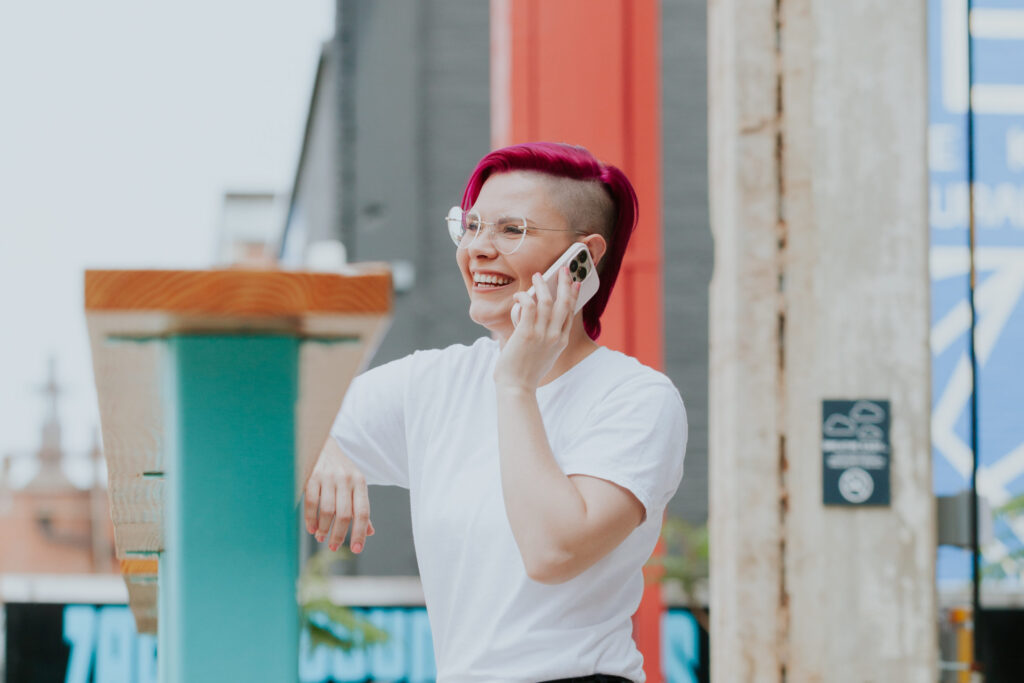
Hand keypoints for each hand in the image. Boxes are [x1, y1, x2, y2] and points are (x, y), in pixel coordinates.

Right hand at [304, 438, 374, 552]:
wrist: (320, 443)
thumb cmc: (339, 469)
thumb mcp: (354, 484)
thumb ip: (360, 507)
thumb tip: (369, 532)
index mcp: (360, 482)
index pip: (363, 512)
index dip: (359, 532)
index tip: (356, 549)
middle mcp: (346, 479)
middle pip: (345, 514)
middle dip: (339, 535)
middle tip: (334, 547)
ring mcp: (328, 477)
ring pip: (327, 511)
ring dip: (324, 529)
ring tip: (322, 538)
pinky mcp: (311, 477)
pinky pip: (311, 503)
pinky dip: (310, 520)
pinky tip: (312, 529)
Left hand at [494, 266, 579, 390]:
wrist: (517, 387)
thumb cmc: (525, 373)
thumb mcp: (543, 356)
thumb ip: (543, 339)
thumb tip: (532, 320)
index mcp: (561, 341)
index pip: (570, 312)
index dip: (573, 295)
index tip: (575, 282)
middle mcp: (555, 336)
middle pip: (564, 302)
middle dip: (564, 282)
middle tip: (562, 269)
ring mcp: (542, 334)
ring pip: (547, 300)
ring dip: (542, 285)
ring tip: (537, 276)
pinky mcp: (527, 333)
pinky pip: (529, 306)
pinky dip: (524, 297)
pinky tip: (519, 295)